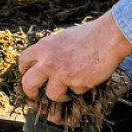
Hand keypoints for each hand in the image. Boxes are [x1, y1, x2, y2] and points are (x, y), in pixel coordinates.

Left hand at [17, 11, 131, 105]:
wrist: (108, 36)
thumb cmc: (89, 34)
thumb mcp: (62, 38)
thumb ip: (52, 50)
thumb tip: (46, 61)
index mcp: (43, 47)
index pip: (23, 61)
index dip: (24, 71)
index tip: (28, 75)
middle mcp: (47, 61)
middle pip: (28, 83)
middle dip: (30, 93)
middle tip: (36, 96)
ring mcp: (60, 73)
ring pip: (52, 94)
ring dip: (60, 96)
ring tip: (68, 94)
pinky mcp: (75, 82)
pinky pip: (76, 91)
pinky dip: (82, 88)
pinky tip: (89, 78)